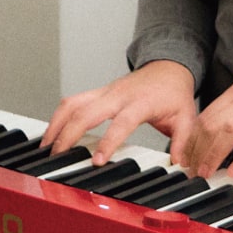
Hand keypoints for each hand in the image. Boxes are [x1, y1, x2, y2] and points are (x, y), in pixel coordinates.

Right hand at [42, 60, 196, 164]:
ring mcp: (105, 92)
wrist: (168, 68)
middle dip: (68, 134)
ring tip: (46, 146)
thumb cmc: (174, 93)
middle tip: (57, 156)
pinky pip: (73, 101)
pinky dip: (59, 116)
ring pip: (73, 103)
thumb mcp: (186, 117)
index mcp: (140, 102)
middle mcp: (118, 95)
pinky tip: (53, 132)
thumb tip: (179, 164)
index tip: (96, 161)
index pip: (121, 123)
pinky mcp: (98, 92)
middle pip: (86, 112)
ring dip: (57, 124)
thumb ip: (183, 141)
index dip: (107, 142)